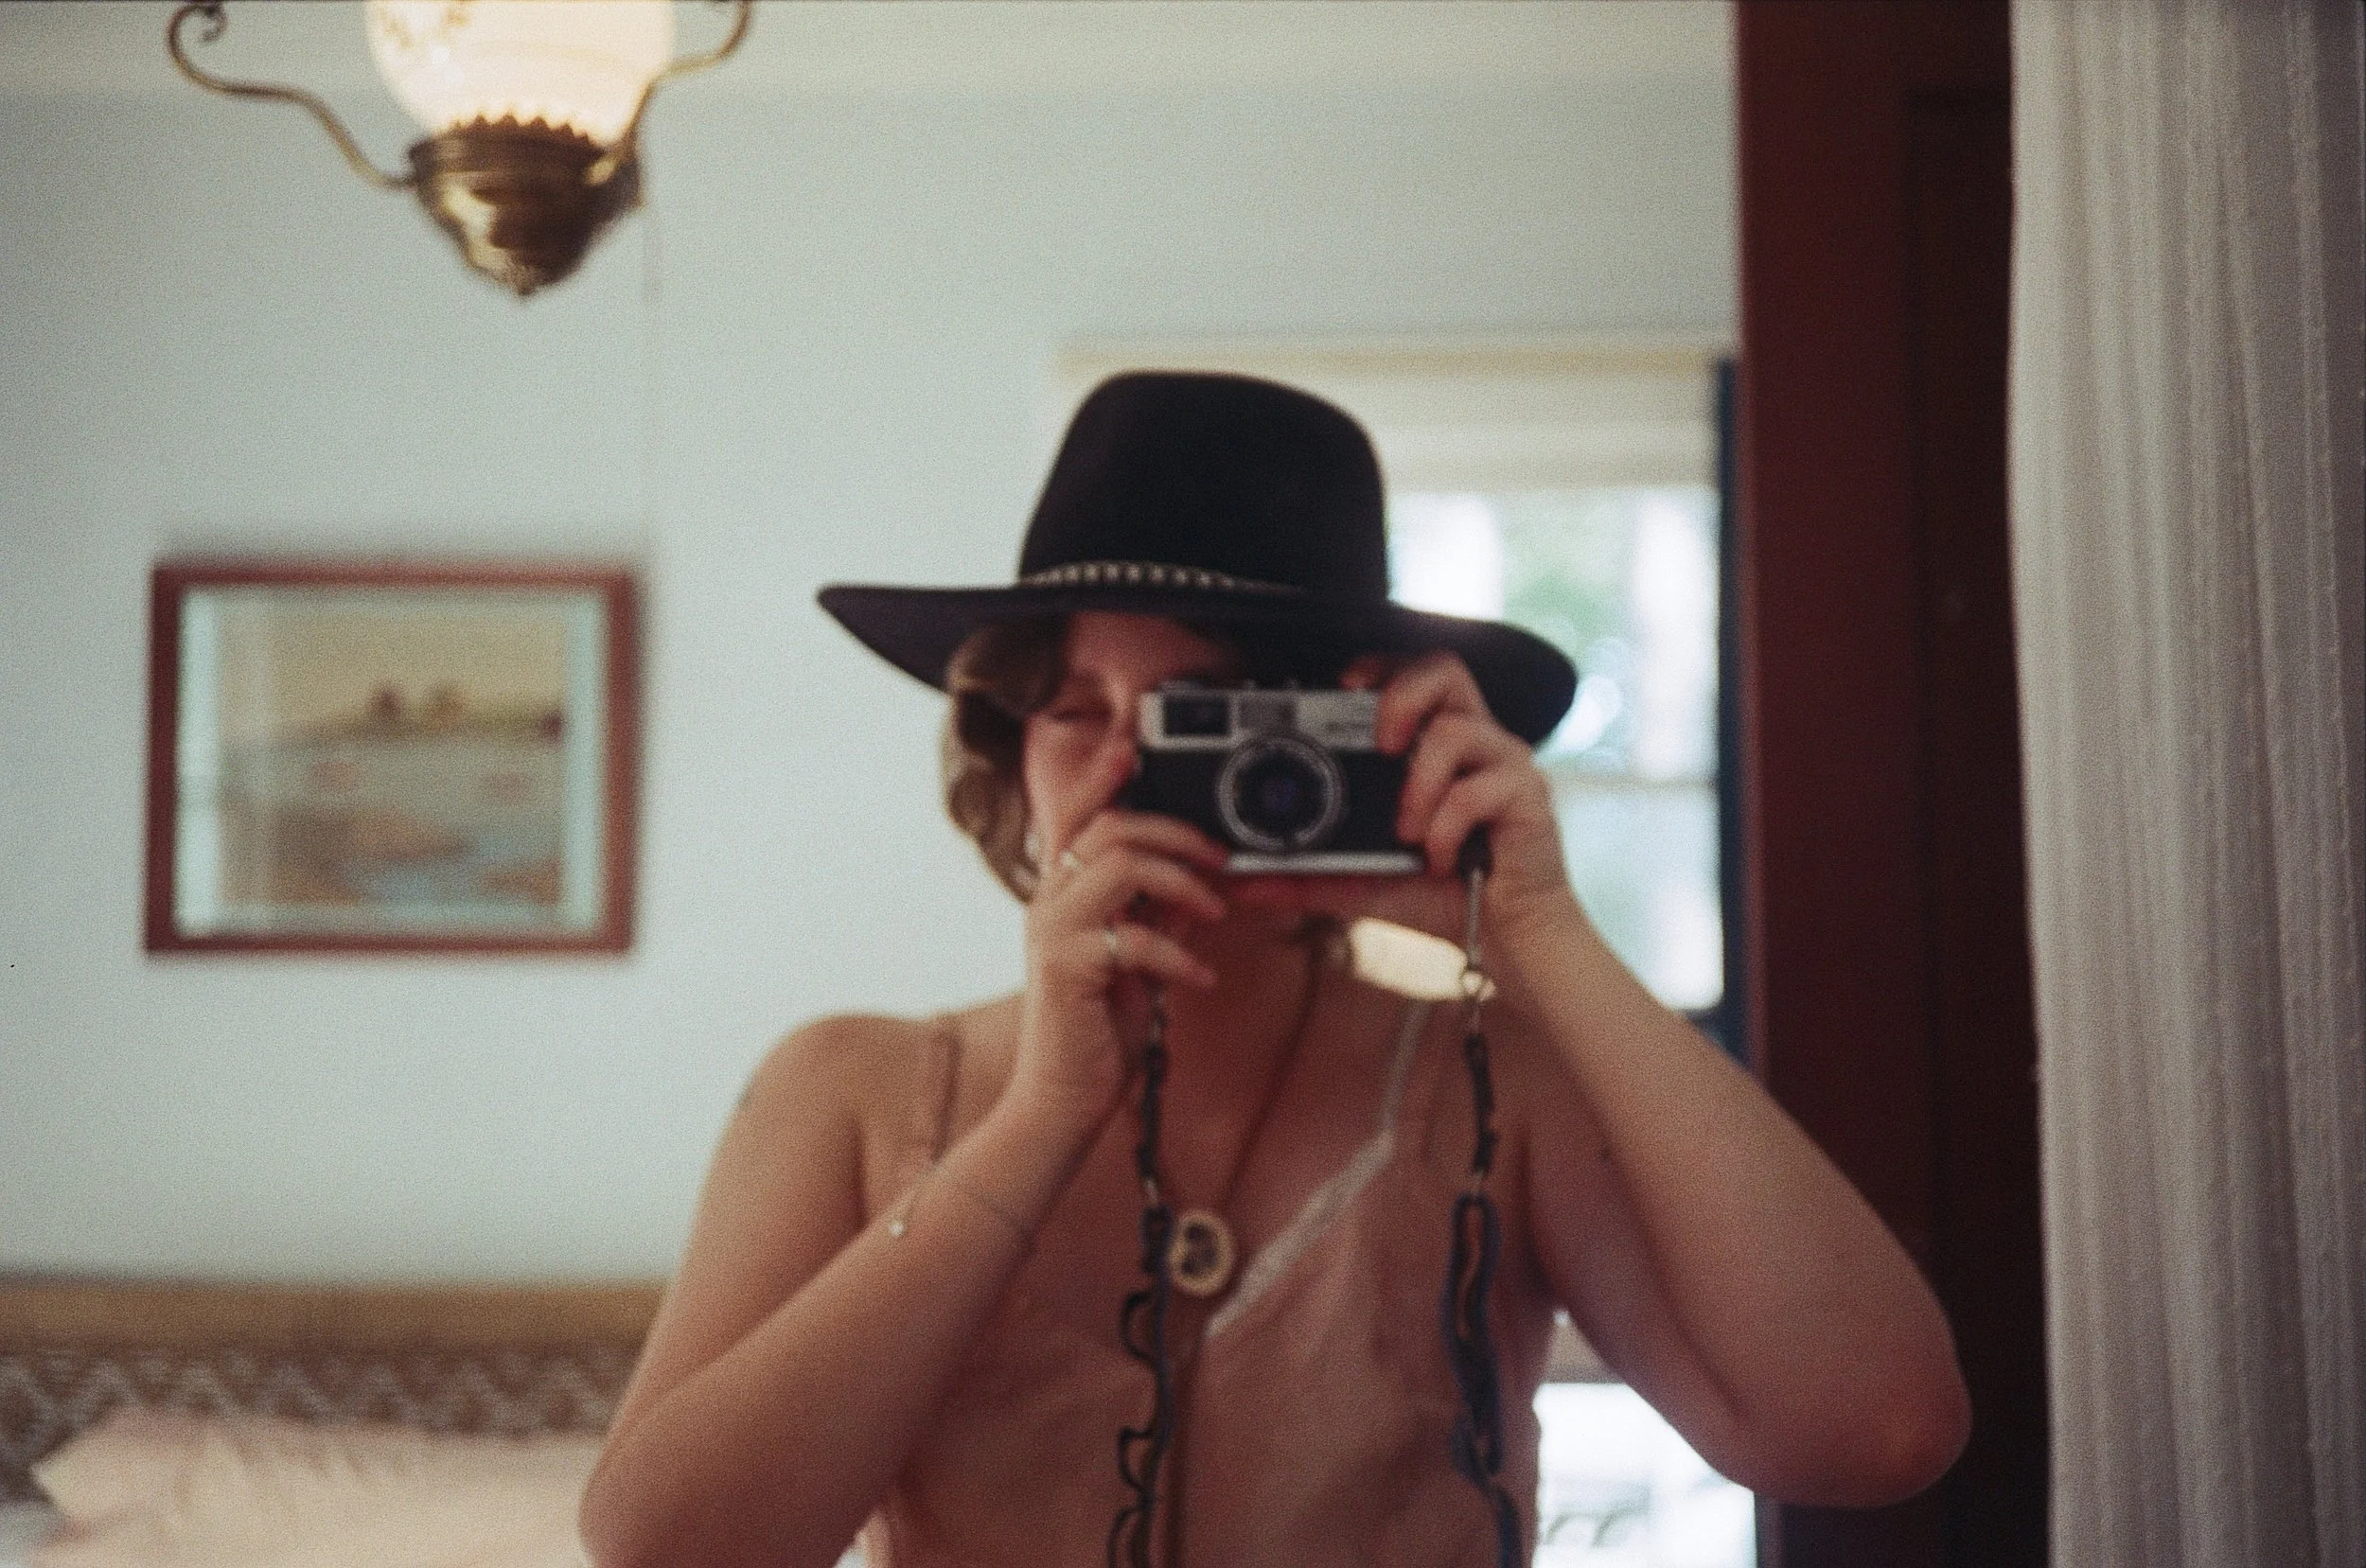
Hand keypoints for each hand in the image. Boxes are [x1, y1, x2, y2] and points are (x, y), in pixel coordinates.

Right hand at [1012, 736, 1228, 1135]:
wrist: (1061, 1101)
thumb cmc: (1097, 1032)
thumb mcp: (1136, 964)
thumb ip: (1157, 919)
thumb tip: (1199, 887)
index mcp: (1061, 896)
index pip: (1077, 817)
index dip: (1103, 776)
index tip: (1135, 746)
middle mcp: (1048, 904)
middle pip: (1109, 828)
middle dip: (1175, 831)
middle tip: (1222, 857)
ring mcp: (1052, 933)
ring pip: (1119, 865)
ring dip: (1181, 881)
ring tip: (1216, 908)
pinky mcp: (1068, 969)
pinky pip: (1134, 939)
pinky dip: (1180, 956)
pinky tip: (1203, 978)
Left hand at [1233, 651, 1577, 947]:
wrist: (1506, 940)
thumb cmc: (1442, 896)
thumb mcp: (1363, 884)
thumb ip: (1309, 876)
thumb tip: (1241, 882)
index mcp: (1434, 745)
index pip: (1410, 674)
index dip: (1378, 665)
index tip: (1340, 685)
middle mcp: (1473, 741)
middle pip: (1443, 668)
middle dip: (1400, 694)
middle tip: (1380, 743)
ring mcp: (1504, 764)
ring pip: (1457, 729)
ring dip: (1418, 784)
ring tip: (1407, 833)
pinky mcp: (1529, 797)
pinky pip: (1480, 789)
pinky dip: (1447, 826)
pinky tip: (1439, 860)